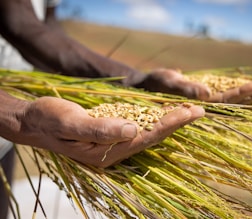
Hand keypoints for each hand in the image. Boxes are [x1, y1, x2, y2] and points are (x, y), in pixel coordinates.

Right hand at [18, 97, 203, 166]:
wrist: (35, 121)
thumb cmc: (50, 120)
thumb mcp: (71, 123)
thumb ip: (100, 129)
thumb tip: (132, 128)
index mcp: (108, 150)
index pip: (147, 136)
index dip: (170, 124)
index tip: (190, 112)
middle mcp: (115, 148)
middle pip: (153, 135)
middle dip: (176, 122)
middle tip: (199, 110)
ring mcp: (114, 141)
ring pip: (148, 130)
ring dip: (169, 120)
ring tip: (189, 110)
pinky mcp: (111, 131)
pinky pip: (138, 125)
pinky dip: (154, 117)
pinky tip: (164, 111)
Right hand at [137, 68, 251, 102]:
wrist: (144, 86)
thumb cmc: (153, 83)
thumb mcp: (167, 82)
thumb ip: (185, 89)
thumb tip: (207, 94)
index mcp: (197, 105)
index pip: (224, 101)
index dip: (242, 93)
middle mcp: (203, 106)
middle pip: (232, 102)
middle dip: (251, 93)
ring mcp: (204, 101)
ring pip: (230, 99)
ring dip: (248, 93)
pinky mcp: (202, 95)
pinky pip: (223, 94)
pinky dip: (237, 89)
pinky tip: (249, 86)